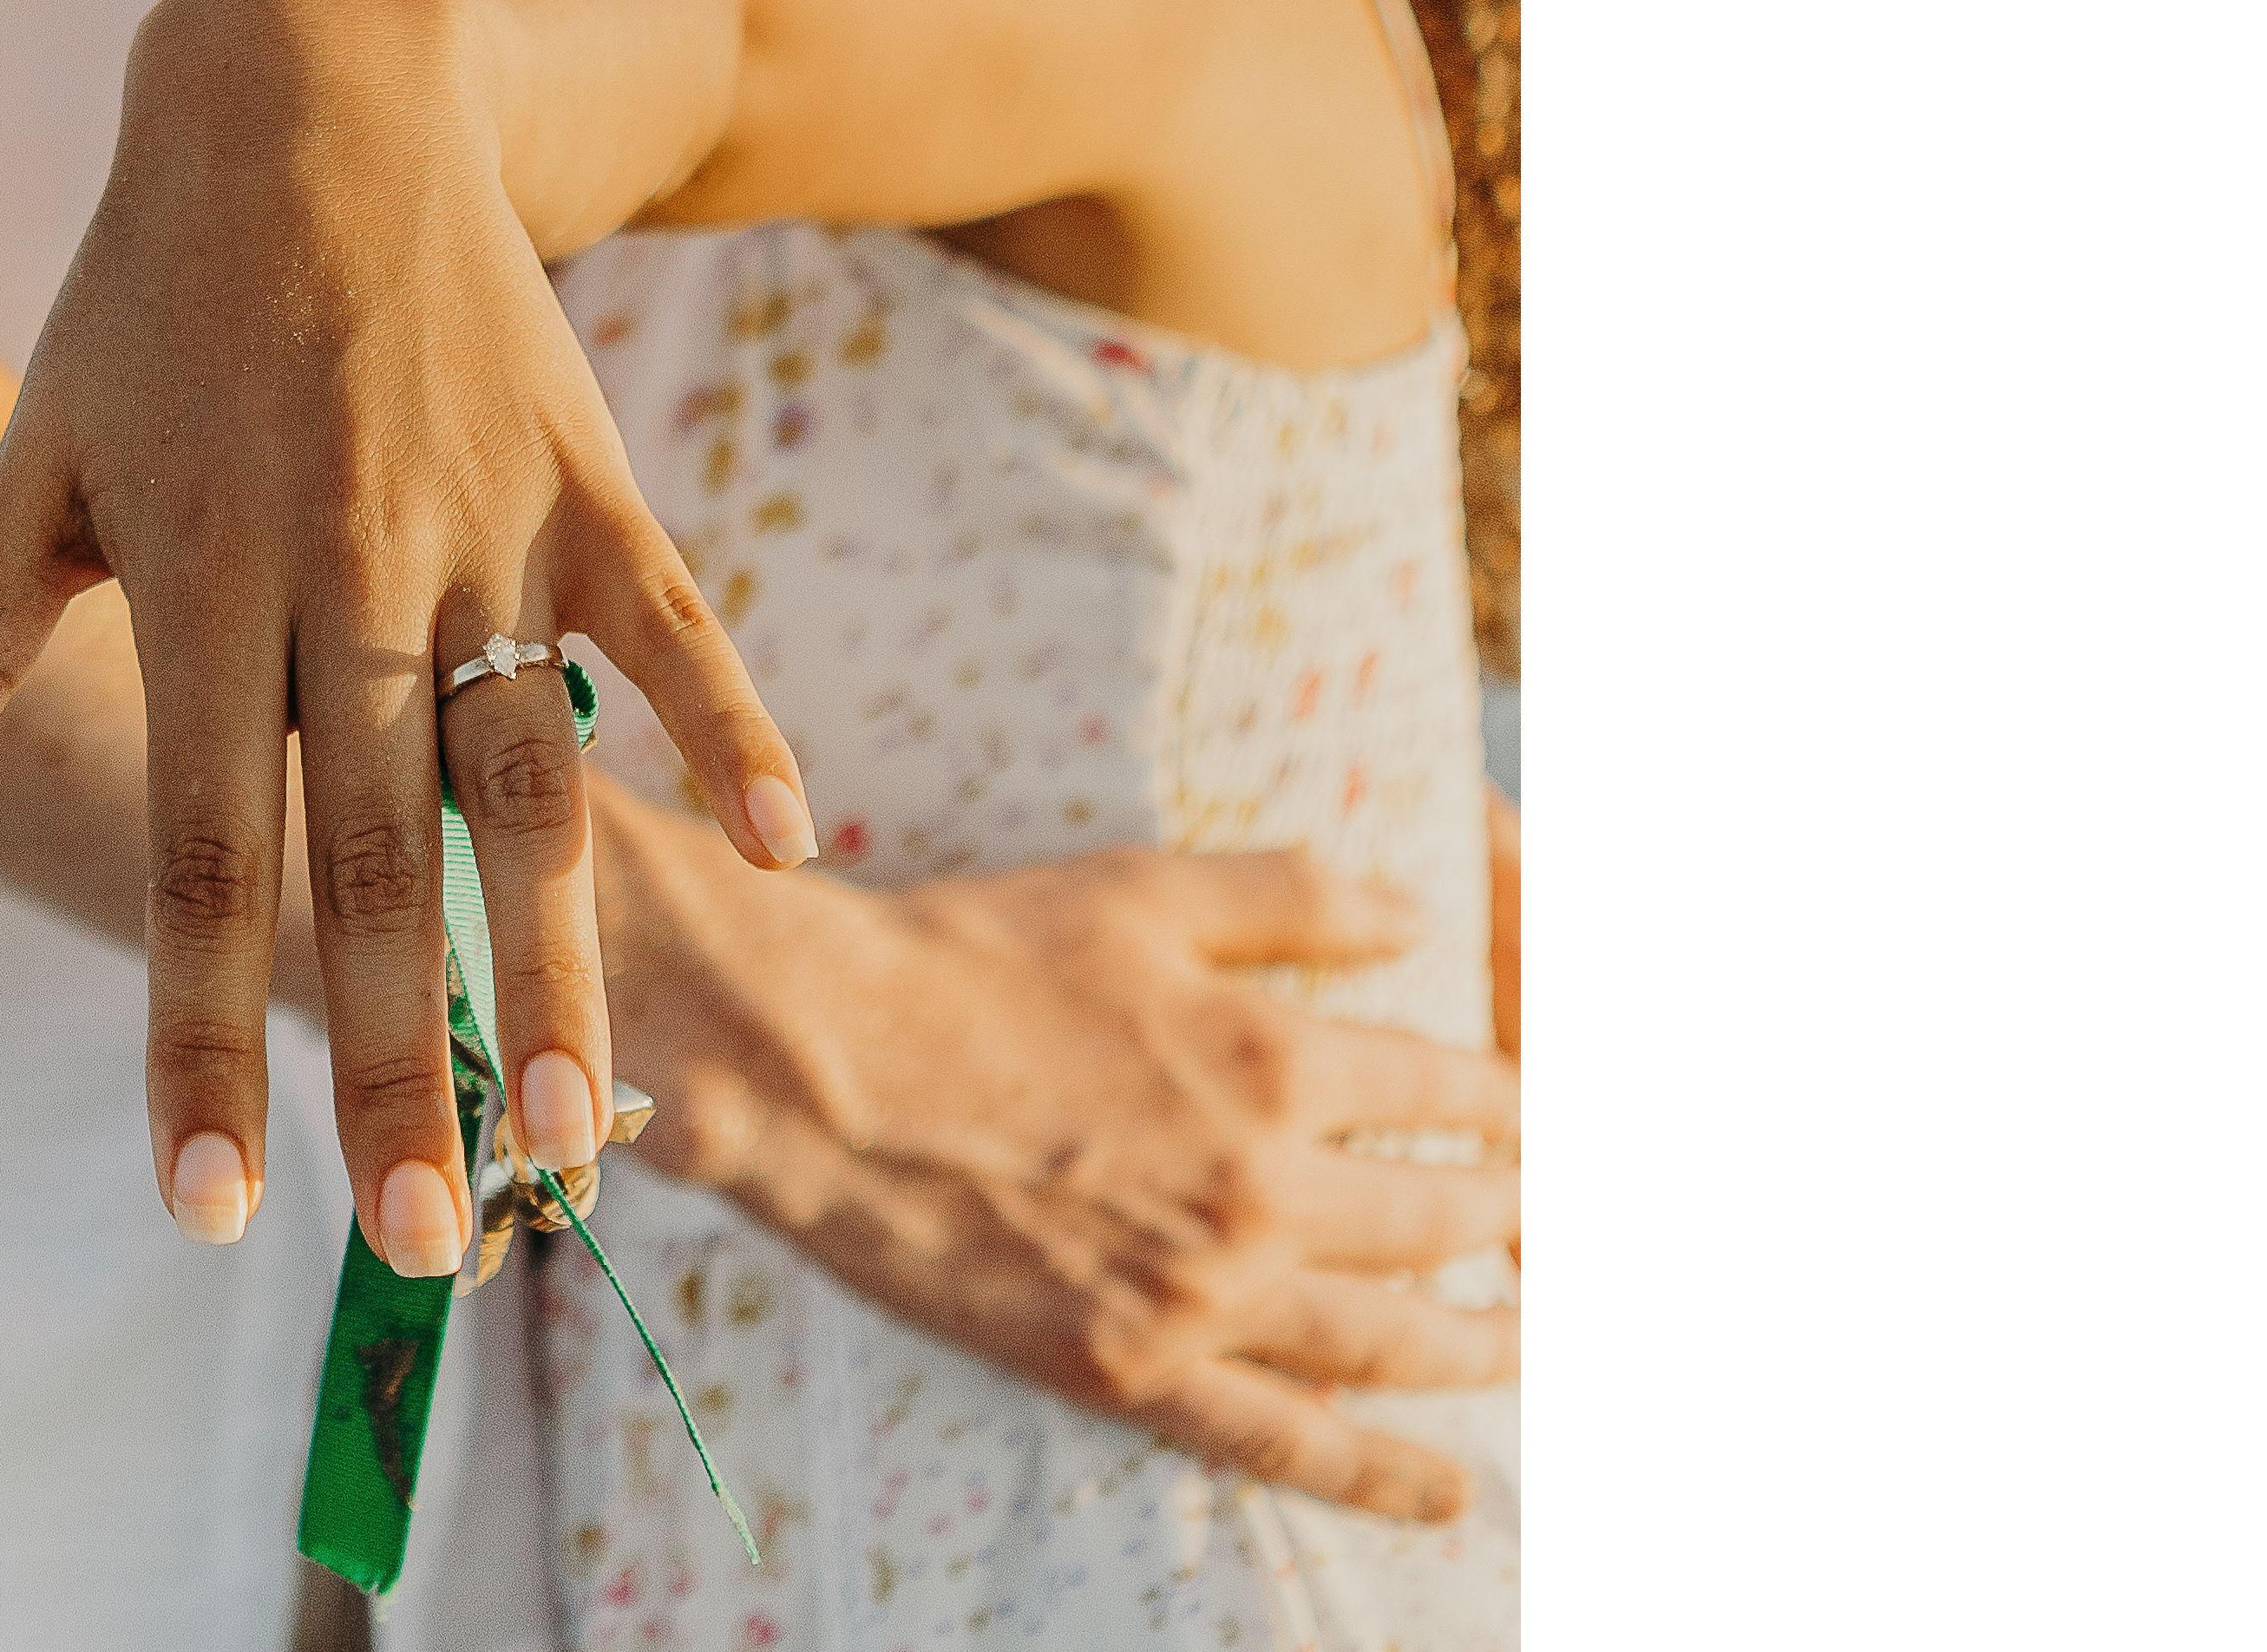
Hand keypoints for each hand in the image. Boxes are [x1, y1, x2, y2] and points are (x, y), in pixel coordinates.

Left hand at [0, 0, 812, 1268]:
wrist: (311, 84)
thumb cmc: (147, 289)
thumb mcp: (36, 452)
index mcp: (197, 582)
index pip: (196, 855)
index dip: (196, 1032)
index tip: (208, 1205)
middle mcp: (344, 569)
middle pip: (375, 859)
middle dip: (400, 1062)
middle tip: (431, 1245)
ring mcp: (481, 523)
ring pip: (531, 781)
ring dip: (567, 966)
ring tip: (595, 1140)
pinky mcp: (585, 474)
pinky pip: (670, 625)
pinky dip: (733, 732)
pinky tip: (782, 855)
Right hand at [602, 799, 1521, 1524]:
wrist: (825, 1064)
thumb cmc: (972, 956)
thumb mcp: (1140, 890)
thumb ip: (1292, 901)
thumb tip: (1420, 918)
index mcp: (1273, 1061)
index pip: (1448, 1092)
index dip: (1512, 1103)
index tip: (1549, 1114)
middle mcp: (1266, 1190)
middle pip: (1442, 1219)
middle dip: (1514, 1216)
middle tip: (1554, 1224)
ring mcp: (1208, 1295)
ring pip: (1392, 1338)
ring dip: (1481, 1341)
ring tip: (1527, 1338)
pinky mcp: (1139, 1369)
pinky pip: (1288, 1444)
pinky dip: (1379, 1475)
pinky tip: (1446, 1489)